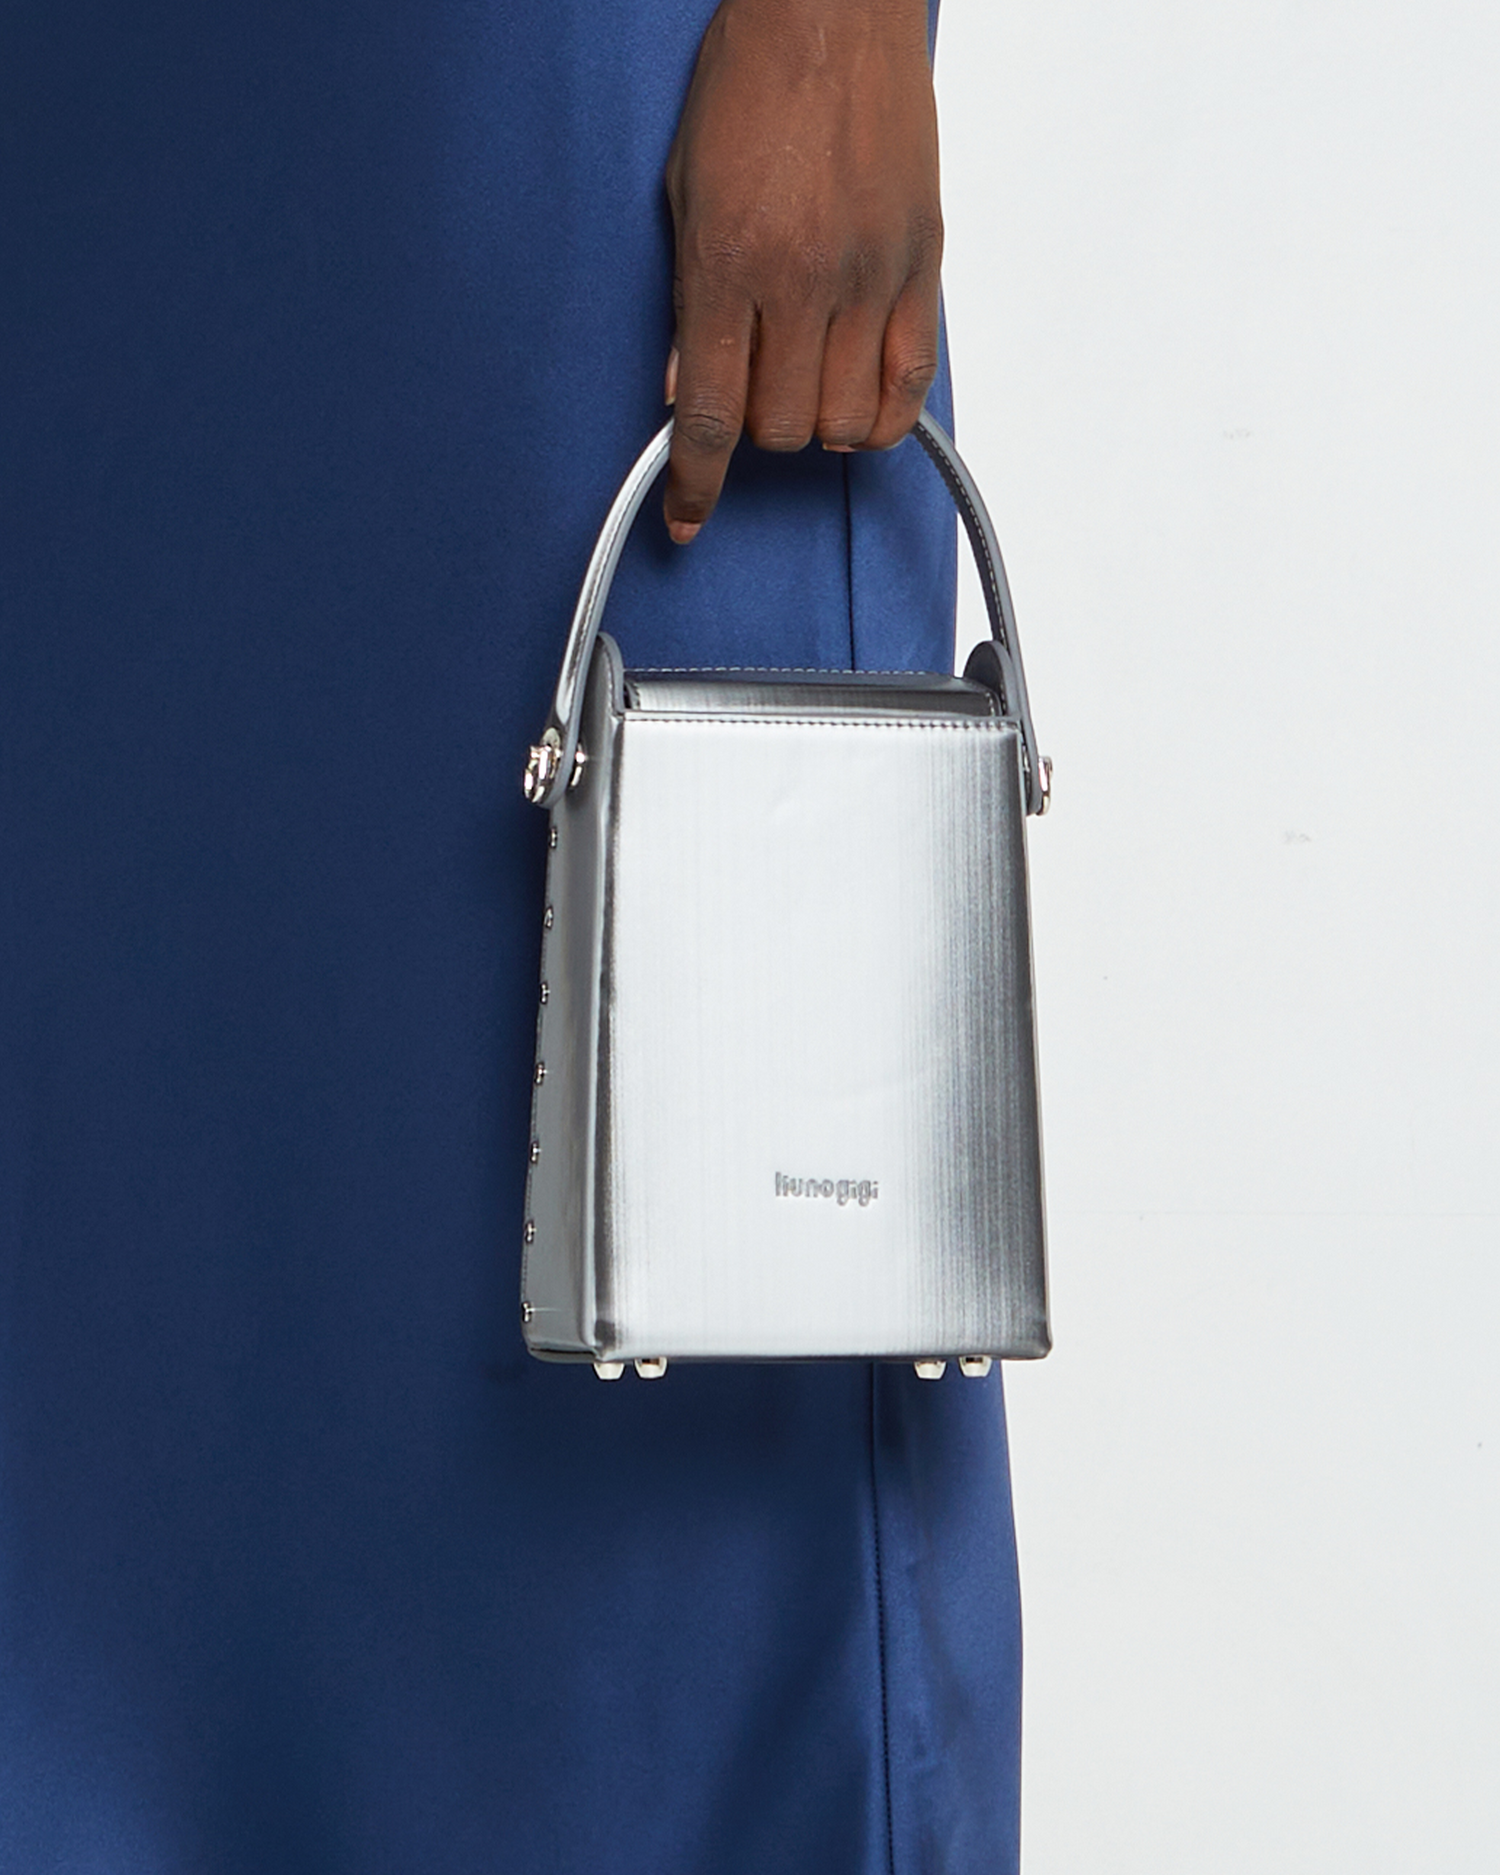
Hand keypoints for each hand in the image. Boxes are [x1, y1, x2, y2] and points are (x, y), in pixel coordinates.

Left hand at [662, 0, 941, 541]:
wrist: (831, 11)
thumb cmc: (752, 84)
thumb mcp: (684, 193)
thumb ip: (689, 304)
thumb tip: (689, 390)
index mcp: (729, 266)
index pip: (713, 415)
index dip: (697, 484)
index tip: (688, 519)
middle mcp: (802, 282)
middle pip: (781, 429)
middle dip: (757, 433)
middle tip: (754, 392)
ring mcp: (870, 278)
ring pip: (844, 420)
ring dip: (817, 424)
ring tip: (806, 385)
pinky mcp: (921, 266)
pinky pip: (910, 383)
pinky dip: (882, 415)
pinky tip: (861, 401)